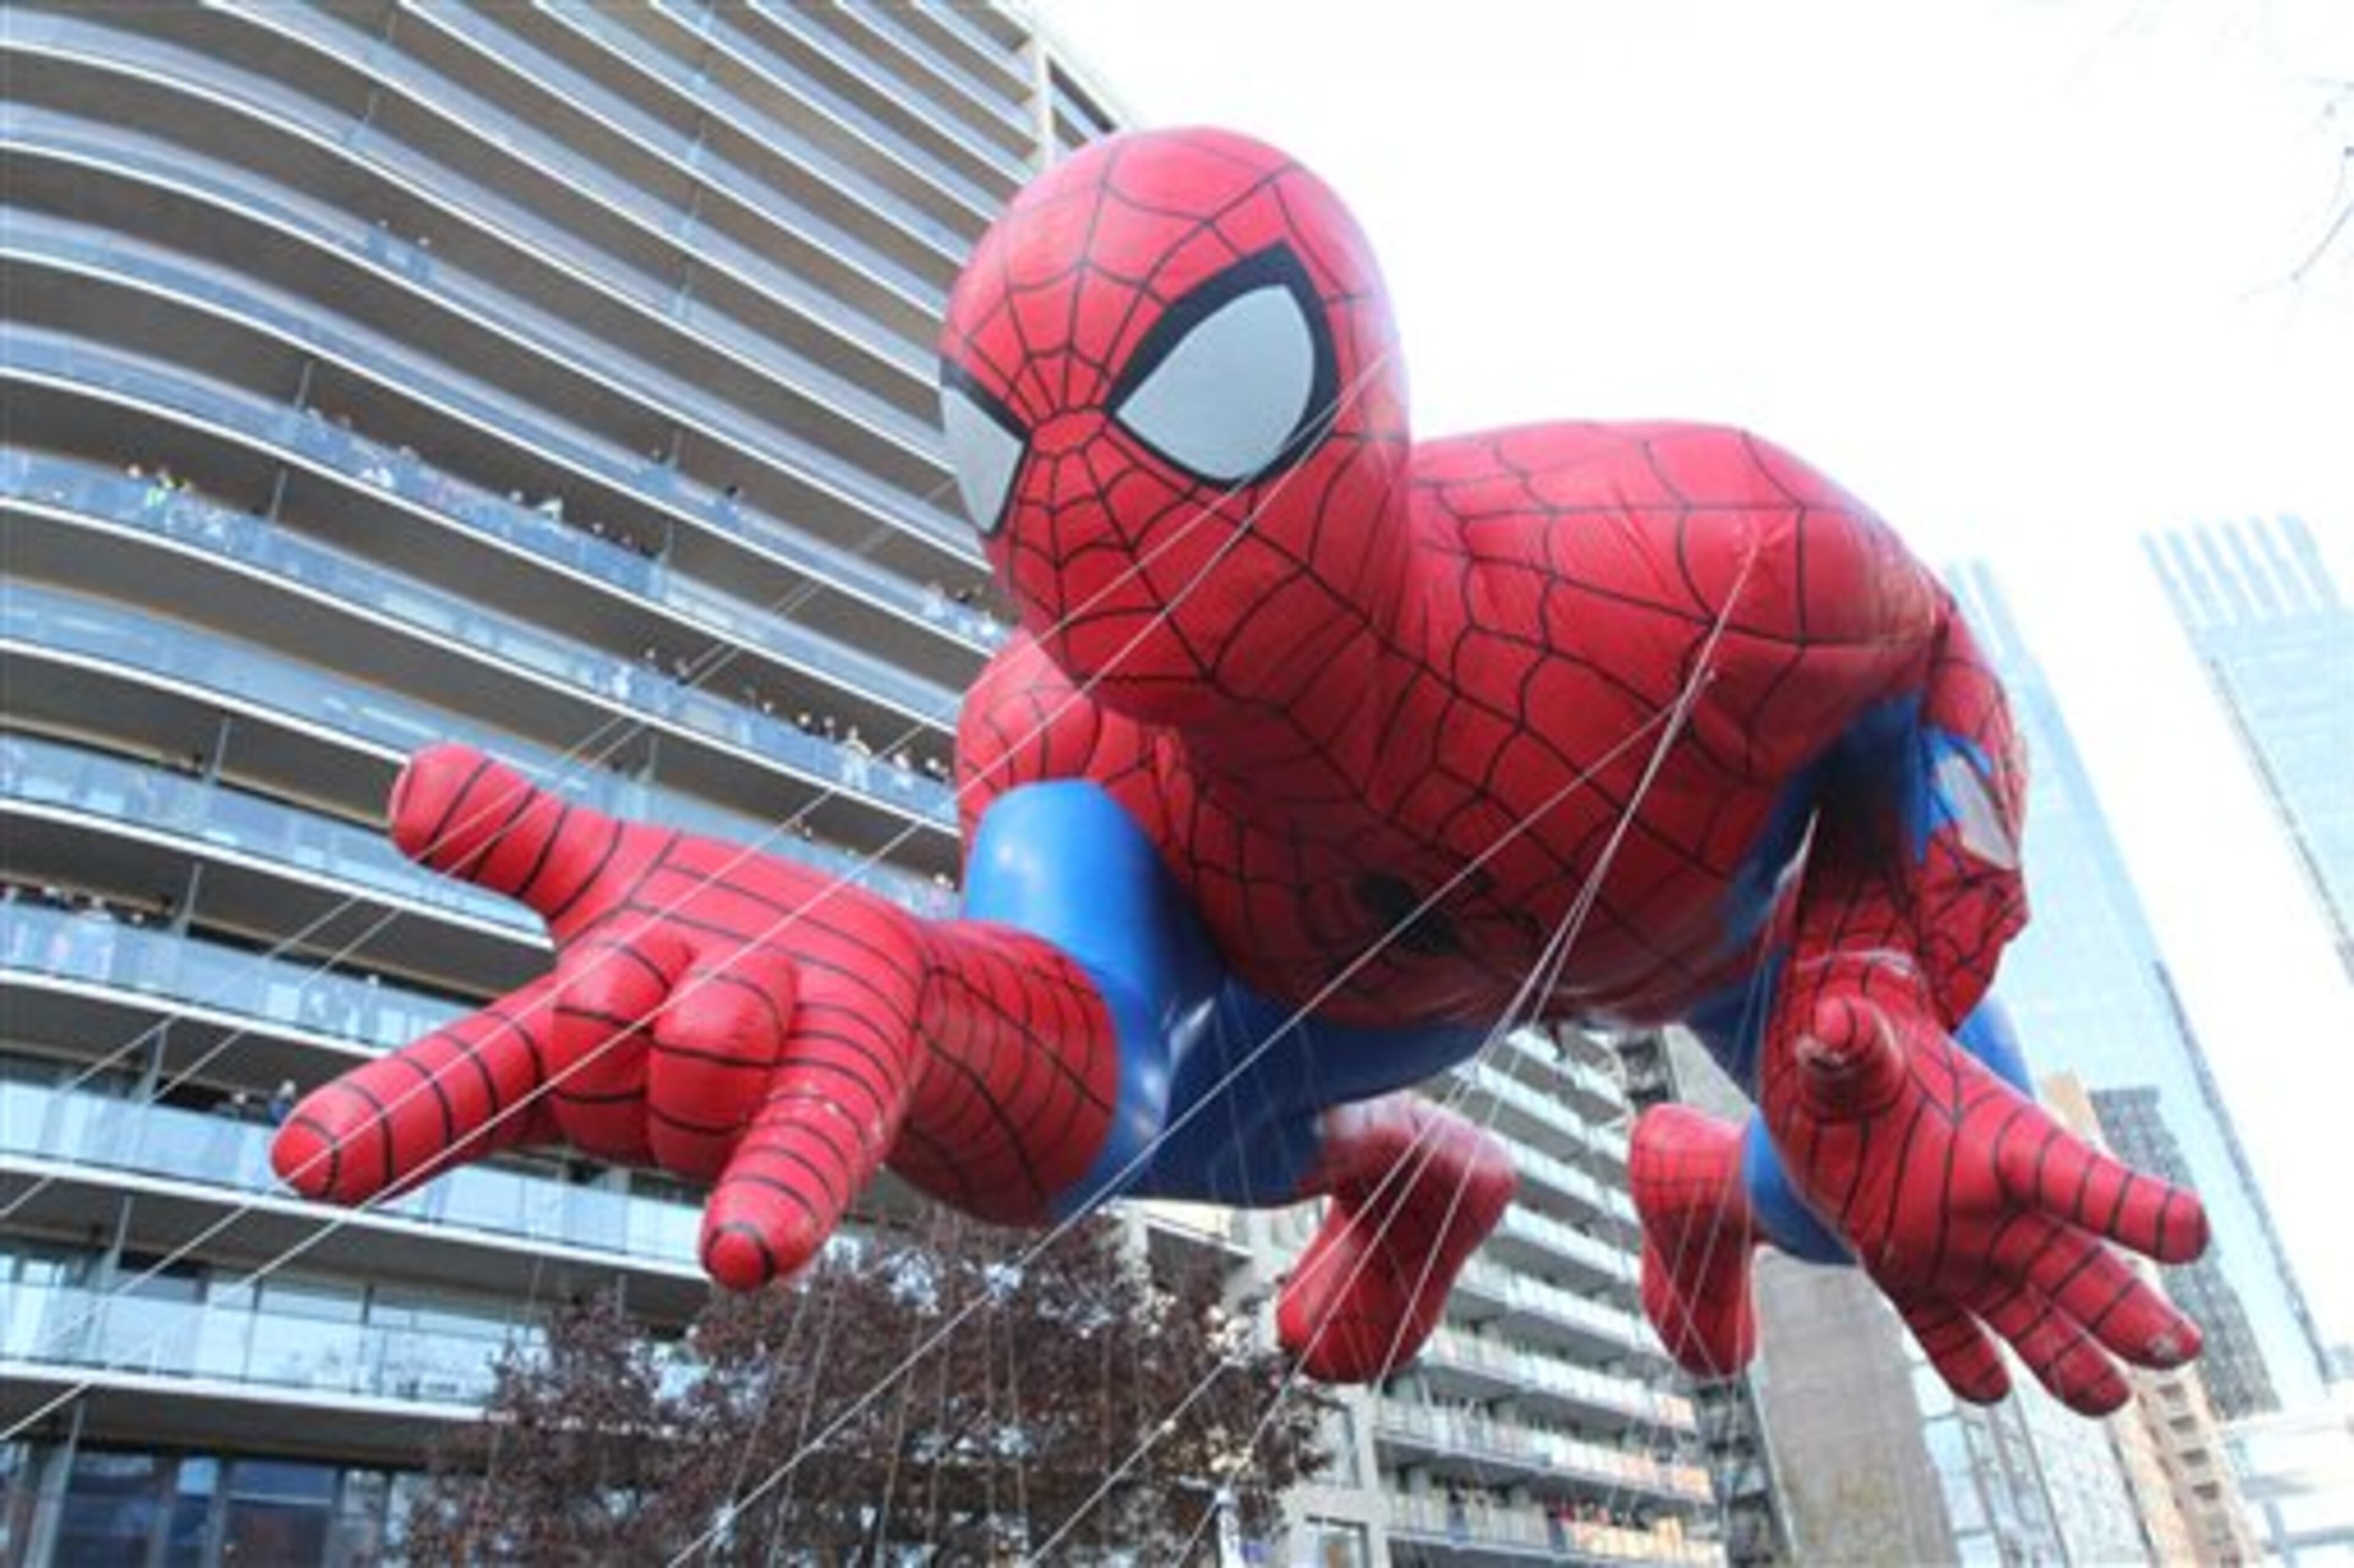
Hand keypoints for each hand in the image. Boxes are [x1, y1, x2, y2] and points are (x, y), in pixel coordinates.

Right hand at [271, 745, 928, 1288]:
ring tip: (766, 983)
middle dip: (621, 989)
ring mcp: (741, 1116)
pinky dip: (770, 1201)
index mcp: (567, 1042)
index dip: (385, 1122)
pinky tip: (740, 1257)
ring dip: (730, 997)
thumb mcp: (610, 872)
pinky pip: (797, 1155)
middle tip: (660, 969)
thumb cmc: (719, 936)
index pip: (462, 1085)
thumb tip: (412, 783)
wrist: (884, 983)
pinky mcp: (837, 1111)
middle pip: (596, 1031)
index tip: (299, 1162)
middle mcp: (641, 1102)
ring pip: (699, 1050)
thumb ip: (516, 836)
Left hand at [1760, 956, 2208, 1412]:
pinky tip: (1986, 1388)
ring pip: (2029, 1316)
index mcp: (2003, 1142)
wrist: (1827, 1087)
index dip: (2132, 1204)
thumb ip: (1851, 1043)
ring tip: (2111, 1400)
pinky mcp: (1910, 1275)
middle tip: (2178, 1349)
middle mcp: (1995, 1206)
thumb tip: (1832, 1025)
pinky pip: (1947, 1332)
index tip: (2191, 1230)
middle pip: (2076, 1267)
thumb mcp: (1850, 1052)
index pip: (2077, 1174)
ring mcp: (1958, 1248)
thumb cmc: (1857, 1058)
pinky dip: (1964, 1363)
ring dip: (2069, 1359)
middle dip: (2127, 1309)